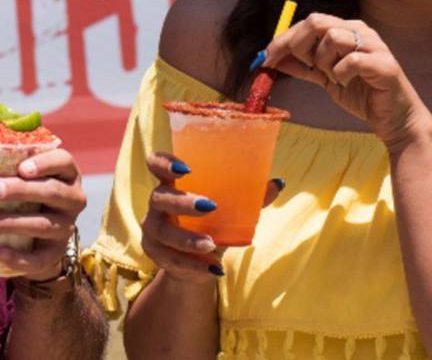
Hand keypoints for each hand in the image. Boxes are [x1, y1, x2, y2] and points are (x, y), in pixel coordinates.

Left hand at [0, 148, 85, 280]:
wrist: (35, 238)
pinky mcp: (56, 253)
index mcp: (65, 173)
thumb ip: (3, 154)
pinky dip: (20, 258)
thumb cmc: (21, 193)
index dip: (45, 163)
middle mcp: (73, 199)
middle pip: (52, 192)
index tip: (21, 167)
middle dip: (20, 191)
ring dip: (12, 222)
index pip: (63, 162)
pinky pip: (41, 258)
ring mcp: (67, 227)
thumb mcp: (18, 172)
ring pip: (44, 224)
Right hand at [139, 153, 284, 282]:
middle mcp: (157, 203)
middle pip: (160, 197)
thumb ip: (250, 197)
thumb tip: (278, 183)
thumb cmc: (212, 224)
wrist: (197, 262)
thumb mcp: (229, 210)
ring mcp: (153, 228)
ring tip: (211, 244)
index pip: (157, 163)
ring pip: (163, 232)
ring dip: (188, 239)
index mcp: (172, 183)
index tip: (185, 168)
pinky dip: (193, 264)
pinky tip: (212, 268)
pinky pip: (171, 259)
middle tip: (210, 207)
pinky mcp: (154, 253)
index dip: (164, 162)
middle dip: (183, 202)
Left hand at [256, 12, 431, 146]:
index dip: (283, 39)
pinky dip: (340, 74)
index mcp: (347, 30)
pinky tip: (346, 83)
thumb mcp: (326, 79)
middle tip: (301, 67)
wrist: (394, 121)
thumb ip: (303, 66)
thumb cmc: (363, 95)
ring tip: (333, 77)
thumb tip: (275, 59)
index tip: (265, 57)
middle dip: (298, 45)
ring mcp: (374, 45)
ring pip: (333, 37)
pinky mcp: (384, 65)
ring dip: (323, 61)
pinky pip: (350, 60)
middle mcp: (361, 31)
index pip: (309, 22)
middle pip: (317, 21)